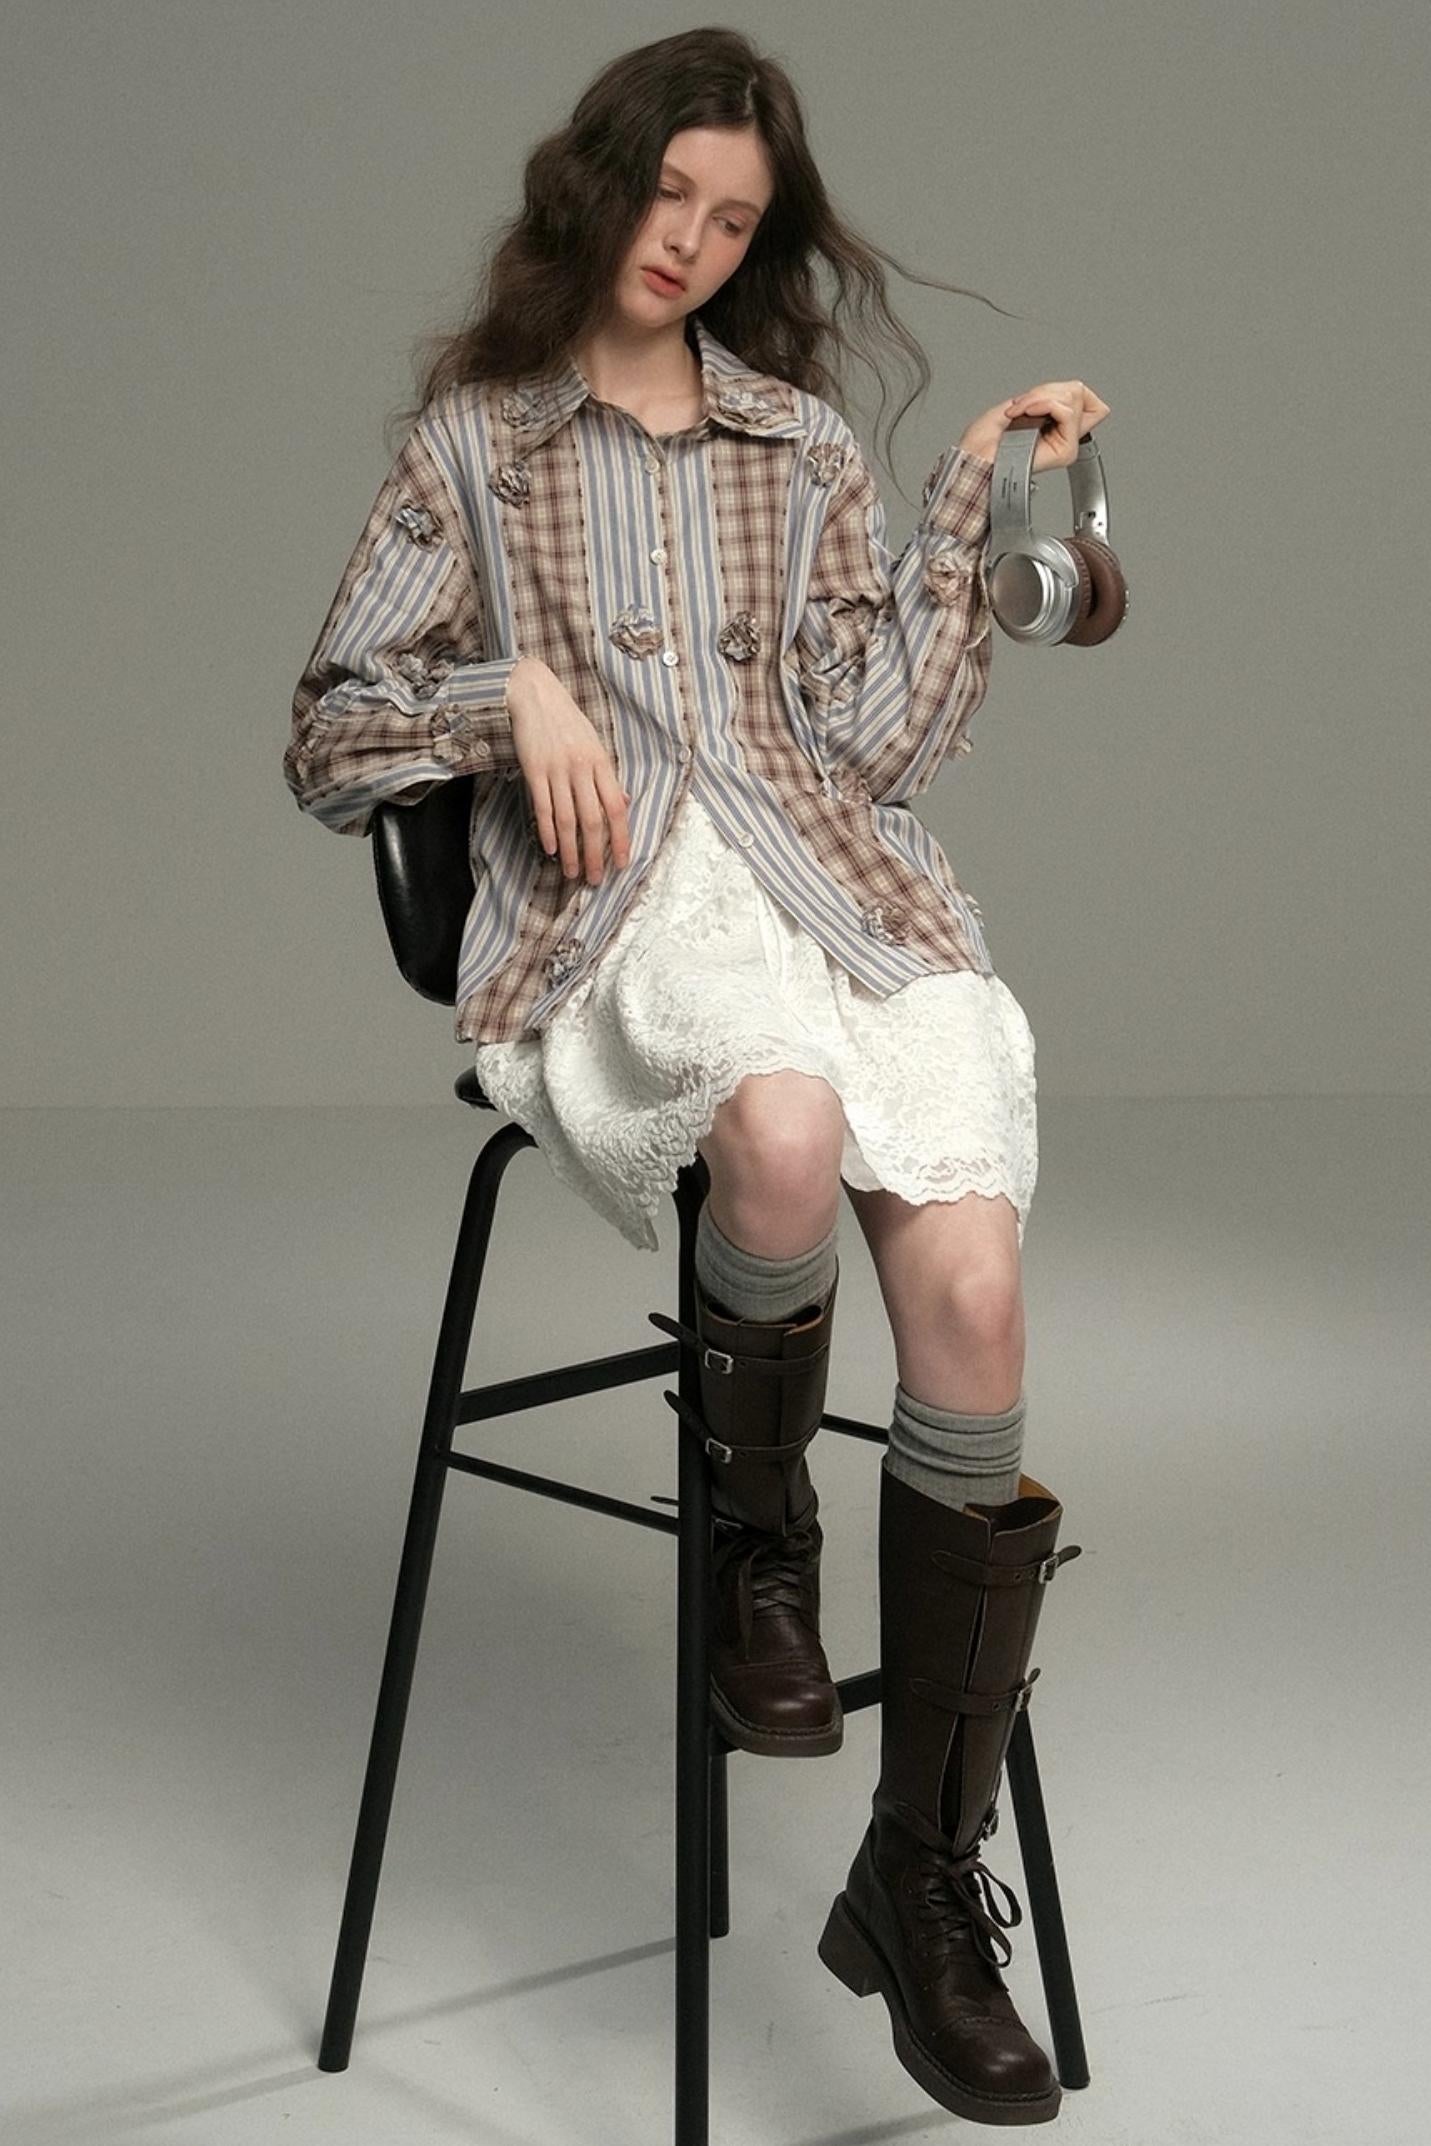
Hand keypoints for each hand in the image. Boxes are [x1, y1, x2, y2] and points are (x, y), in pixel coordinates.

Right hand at [507, 657, 631, 885]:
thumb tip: (623, 803)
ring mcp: (557, 769)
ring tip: (571, 872)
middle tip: (595, 879)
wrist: (534, 693)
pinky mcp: (534, 770)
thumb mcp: (595, 744)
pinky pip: (543, 807)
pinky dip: (547, 831)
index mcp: (601, 763)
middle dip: (595, 854)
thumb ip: (607, 776)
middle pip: (592, 820)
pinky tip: (550, 849)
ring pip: (567, 819)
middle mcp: (582, 768)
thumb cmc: (566, 721)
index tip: (623, 863)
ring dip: (570, 850)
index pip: (617, 808)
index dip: (622, 839)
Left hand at [959, 380, 1110, 474]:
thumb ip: (1044, 397)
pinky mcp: (1065, 451)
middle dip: (1046, 389)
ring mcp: (1066, 445)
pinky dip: (1042, 404)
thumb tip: (1066, 390)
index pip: (1090, 400)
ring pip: (1073, 397)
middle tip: (1023, 405)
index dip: (1069, 388)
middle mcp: (1064, 437)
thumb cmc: (982, 442)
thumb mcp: (1015, 407)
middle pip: (1079, 391)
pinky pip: (1066, 410)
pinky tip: (1025, 416)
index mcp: (1056, 427)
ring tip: (1019, 413)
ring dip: (1039, 397)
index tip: (1040, 397)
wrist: (974, 460)